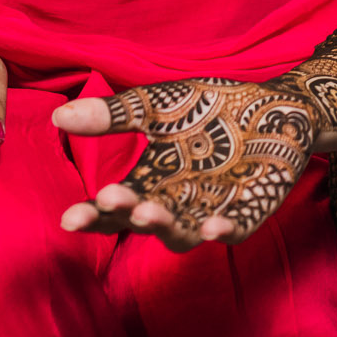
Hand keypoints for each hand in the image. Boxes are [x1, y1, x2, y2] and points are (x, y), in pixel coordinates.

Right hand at [54, 79, 316, 249]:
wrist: (278, 103)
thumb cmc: (213, 108)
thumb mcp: (161, 104)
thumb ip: (115, 115)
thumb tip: (58, 116)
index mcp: (150, 184)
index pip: (113, 209)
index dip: (92, 216)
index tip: (69, 218)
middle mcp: (176, 205)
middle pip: (143, 223)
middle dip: (125, 215)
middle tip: (110, 200)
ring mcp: (212, 211)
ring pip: (183, 233)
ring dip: (165, 226)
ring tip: (147, 213)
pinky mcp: (250, 211)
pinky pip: (235, 230)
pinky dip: (223, 231)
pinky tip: (212, 227)